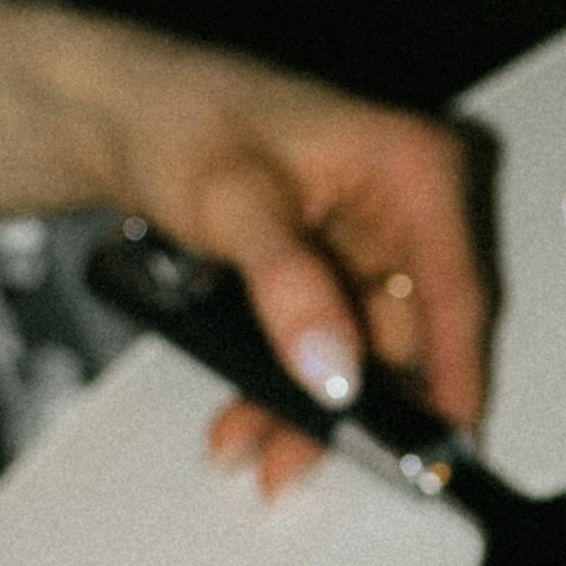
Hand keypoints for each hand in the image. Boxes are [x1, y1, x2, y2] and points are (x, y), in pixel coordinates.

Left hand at [73, 18, 488, 489]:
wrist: (108, 109)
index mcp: (413, 164)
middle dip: (352, 407)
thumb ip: (289, 290)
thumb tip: (337, 372)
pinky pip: (329, 342)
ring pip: (363, 352)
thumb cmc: (173, 115)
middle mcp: (404, 202)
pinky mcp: (332, 265)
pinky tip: (248, 412)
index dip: (452, 378)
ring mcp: (368, 237)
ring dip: (309, 405)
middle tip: (306, 456)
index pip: (457, 292)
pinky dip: (288, 381)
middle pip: (407, 336)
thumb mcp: (233, 203)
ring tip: (253, 440)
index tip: (440, 446)